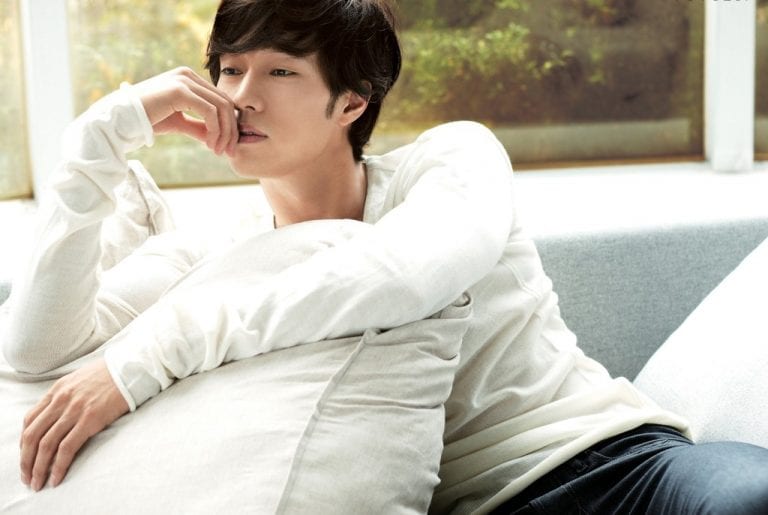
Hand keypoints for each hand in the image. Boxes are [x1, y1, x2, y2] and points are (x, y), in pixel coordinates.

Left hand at [20, 358, 128, 490]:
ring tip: (38, 484)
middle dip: (26, 460)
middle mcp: (61, 400)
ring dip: (38, 468)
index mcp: (57, 390)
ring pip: (46, 445)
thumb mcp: (80, 380)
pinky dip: (58, 466)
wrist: (131, 367)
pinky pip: (67, 448)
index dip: (24, 442)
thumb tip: (58, 414)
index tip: (27, 457)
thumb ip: (66, 395)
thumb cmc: (110, 374)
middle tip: (26, 477)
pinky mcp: (90, 420)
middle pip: (32, 436)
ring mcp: (75, 410)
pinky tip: (56, 478)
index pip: (29, 420)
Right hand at [132, 67, 238, 155]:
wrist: (120, 119)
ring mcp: (184, 80)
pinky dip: (215, 130)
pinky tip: (209, 144)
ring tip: (218, 150)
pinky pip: (211, 112)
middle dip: (231, 130)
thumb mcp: (178, 122)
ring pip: (222, 107)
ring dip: (225, 133)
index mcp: (188, 78)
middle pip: (225, 102)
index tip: (225, 146)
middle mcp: (188, 75)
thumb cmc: (145, 119)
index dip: (229, 124)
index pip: (220, 100)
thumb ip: (199, 126)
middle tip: (229, 152)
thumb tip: (219, 137)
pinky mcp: (180, 91)